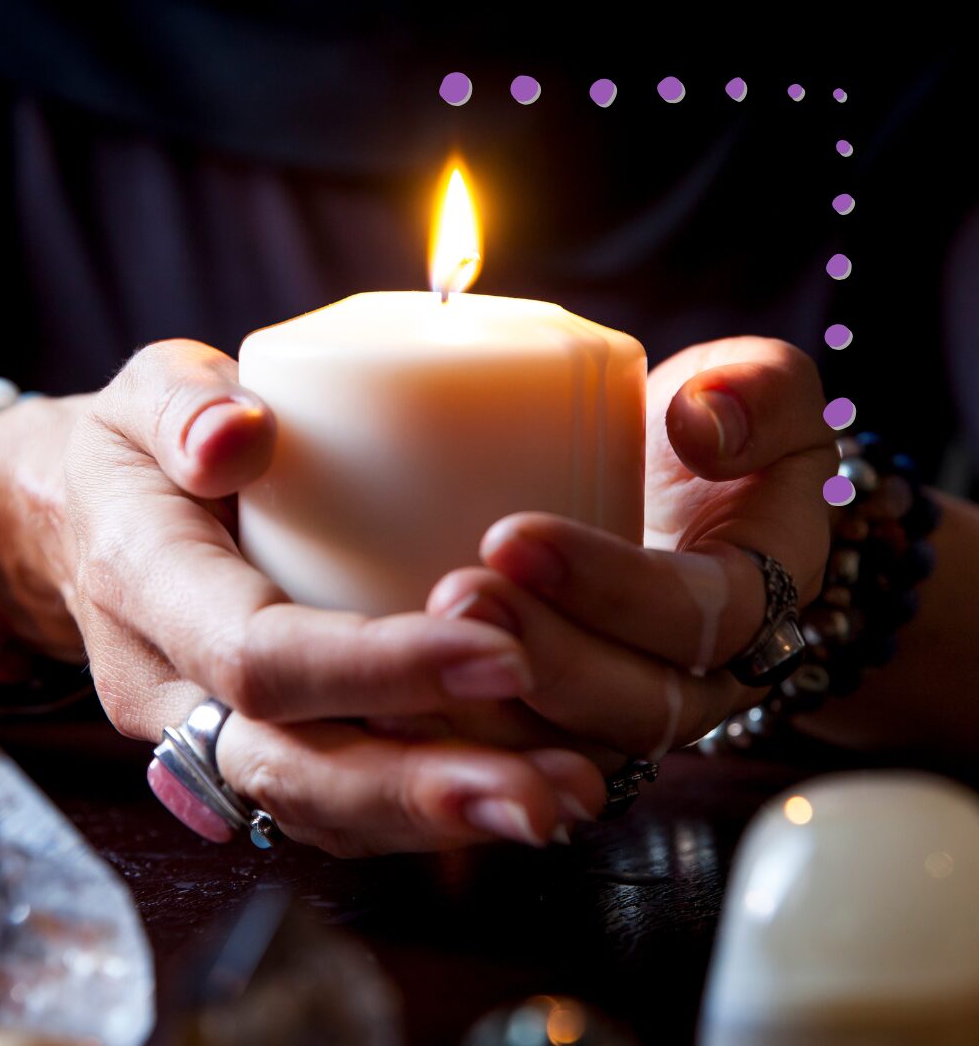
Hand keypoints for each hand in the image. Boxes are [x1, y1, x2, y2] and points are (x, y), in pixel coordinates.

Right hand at [0, 340, 602, 854]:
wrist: (84, 525)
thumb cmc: (132, 451)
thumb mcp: (146, 394)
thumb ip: (185, 407)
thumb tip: (242, 435)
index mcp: (144, 587)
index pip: (259, 656)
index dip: (376, 668)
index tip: (499, 654)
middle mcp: (168, 688)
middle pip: (294, 769)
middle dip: (425, 787)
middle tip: (549, 792)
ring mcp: (201, 736)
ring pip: (317, 809)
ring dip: (442, 819)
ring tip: (562, 801)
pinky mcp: (246, 750)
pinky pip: (330, 804)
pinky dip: (421, 812)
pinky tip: (513, 789)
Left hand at [427, 337, 837, 757]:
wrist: (660, 490)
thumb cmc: (701, 436)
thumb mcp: (754, 391)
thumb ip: (759, 389)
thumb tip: (704, 420)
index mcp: (754, 602)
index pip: (699, 618)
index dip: (612, 589)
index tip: (512, 536)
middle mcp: (701, 679)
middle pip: (636, 706)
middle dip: (545, 659)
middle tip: (456, 597)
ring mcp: (630, 712)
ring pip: (574, 751)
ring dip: (495, 715)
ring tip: (415, 654)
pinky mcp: (568, 727)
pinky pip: (523, 763)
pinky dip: (462, 742)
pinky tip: (393, 705)